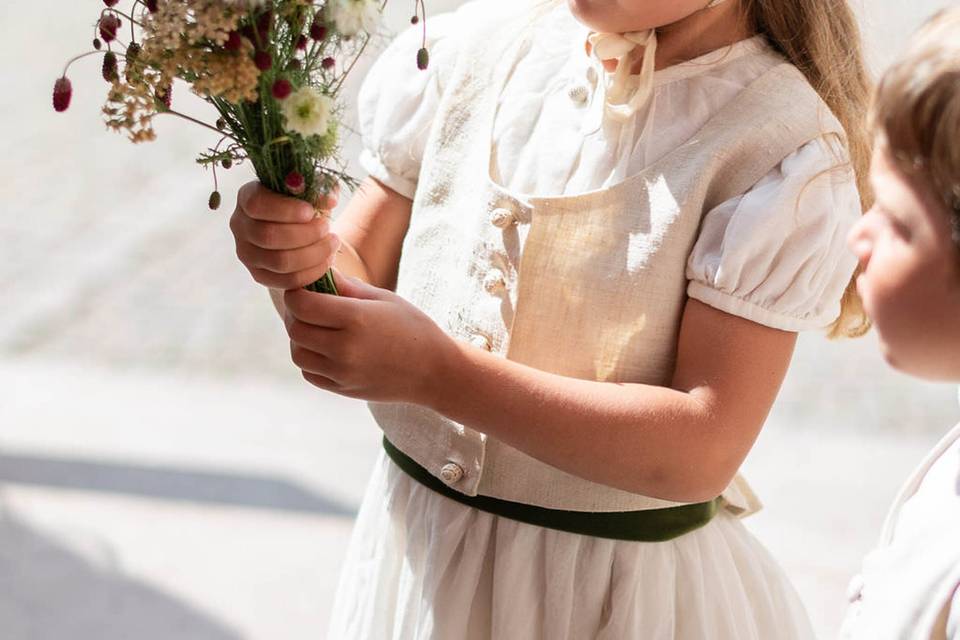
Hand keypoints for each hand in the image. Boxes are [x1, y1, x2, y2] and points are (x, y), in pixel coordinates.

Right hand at [230, 181, 340, 289]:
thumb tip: (329, 200)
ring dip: (313, 253)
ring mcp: (247, 253)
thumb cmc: (303, 205)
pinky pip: (287, 280)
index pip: (256, 205)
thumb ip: (321, 189)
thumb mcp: (312, 191)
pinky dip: (312, 272)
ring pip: (280, 261)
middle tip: (327, 227)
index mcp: (247, 197)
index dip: (286, 209)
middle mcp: (240, 225)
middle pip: (269, 236)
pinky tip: (326, 259)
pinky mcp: (259, 275)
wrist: (298, 233)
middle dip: (306, 233)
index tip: (310, 211)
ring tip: (332, 242)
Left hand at [284, 269, 454, 403]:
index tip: (304, 288)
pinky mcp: (342, 388)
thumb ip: (348, 287)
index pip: (302, 304)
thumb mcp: (384, 299)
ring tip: (316, 328)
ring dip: (300, 338)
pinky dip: (310, 359)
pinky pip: (309, 373)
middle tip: (307, 305)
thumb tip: (319, 273)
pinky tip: (325, 348)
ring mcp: (342, 372)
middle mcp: (345, 348)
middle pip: (295, 329)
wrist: (434, 371)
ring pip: (298, 354)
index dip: (297, 292)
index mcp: (356, 319)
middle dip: (295, 313)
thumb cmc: (412, 327)